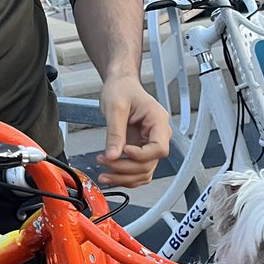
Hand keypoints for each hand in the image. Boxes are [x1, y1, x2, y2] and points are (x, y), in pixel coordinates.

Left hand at [96, 75, 170, 189]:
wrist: (120, 85)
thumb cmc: (122, 89)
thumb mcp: (115, 107)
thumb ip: (115, 132)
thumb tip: (112, 155)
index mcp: (158, 121)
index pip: (159, 148)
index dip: (141, 155)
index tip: (123, 151)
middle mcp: (158, 136)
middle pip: (149, 164)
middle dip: (125, 168)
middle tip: (104, 161)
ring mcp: (150, 146)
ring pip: (143, 172)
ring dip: (123, 177)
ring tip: (103, 173)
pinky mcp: (141, 152)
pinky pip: (137, 172)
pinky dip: (124, 177)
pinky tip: (110, 174)